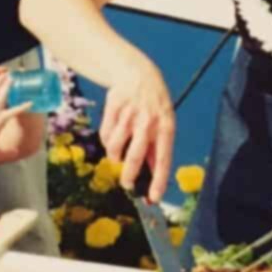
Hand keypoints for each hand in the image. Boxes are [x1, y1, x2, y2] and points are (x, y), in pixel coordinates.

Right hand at [100, 64, 174, 201]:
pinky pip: (105, 134)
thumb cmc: (154, 106)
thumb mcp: (164, 123)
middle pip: (135, 156)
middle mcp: (148, 121)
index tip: (154, 198)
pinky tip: (112, 137)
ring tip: (117, 156)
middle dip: (129, 176)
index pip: (163, 158)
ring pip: (115, 146)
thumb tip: (154, 179)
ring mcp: (130, 113)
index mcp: (165, 126)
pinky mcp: (114, 107)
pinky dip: (107, 141)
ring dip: (114, 157)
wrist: (138, 74)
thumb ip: (158, 149)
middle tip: (127, 185)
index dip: (158, 180)